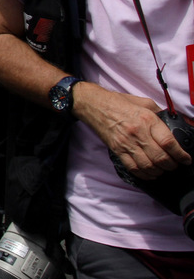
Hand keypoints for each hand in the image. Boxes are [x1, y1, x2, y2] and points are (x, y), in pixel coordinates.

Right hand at [75, 84, 191, 179]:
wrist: (94, 105)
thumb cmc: (119, 103)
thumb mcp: (144, 103)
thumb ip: (161, 114)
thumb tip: (177, 124)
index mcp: (147, 120)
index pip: (169, 143)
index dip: (181, 155)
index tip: (186, 159)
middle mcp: (138, 133)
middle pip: (160, 158)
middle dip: (172, 165)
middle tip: (176, 165)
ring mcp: (126, 143)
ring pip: (148, 166)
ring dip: (159, 171)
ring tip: (163, 169)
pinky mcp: (117, 150)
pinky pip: (133, 168)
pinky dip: (145, 175)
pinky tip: (150, 173)